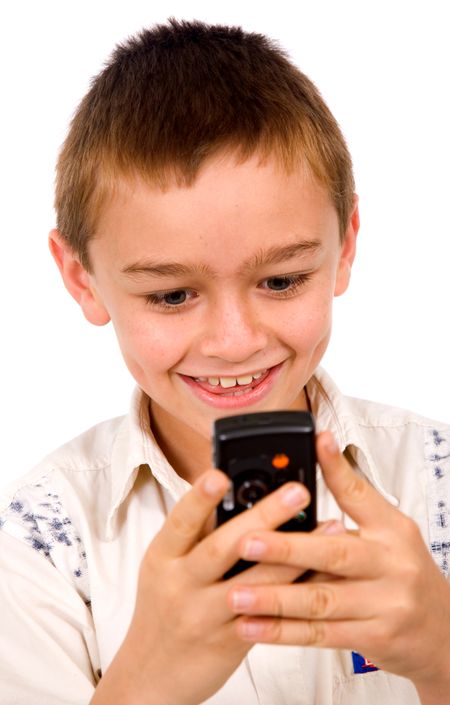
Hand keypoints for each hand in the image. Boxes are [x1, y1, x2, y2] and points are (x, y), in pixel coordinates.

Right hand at [91, 468, 312, 704]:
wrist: (150, 674)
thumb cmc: (162, 608)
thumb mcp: (164, 566)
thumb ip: (195, 533)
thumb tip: (231, 488)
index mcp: (163, 556)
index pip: (181, 520)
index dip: (200, 498)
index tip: (220, 474)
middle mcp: (181, 584)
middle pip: (224, 547)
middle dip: (264, 516)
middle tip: (297, 492)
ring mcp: (206, 615)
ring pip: (256, 582)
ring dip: (296, 553)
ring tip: (328, 526)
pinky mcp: (230, 641)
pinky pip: (270, 614)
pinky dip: (298, 590)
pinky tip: (323, 572)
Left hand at [227, 431, 449, 695]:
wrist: (444, 632)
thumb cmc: (404, 573)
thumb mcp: (390, 530)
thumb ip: (354, 498)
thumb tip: (321, 453)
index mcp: (391, 531)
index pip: (360, 494)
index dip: (336, 468)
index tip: (316, 442)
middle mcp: (390, 565)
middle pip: (334, 554)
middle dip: (286, 549)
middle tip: (246, 542)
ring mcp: (384, 605)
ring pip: (321, 601)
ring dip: (275, 599)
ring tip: (236, 595)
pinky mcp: (374, 639)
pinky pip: (321, 635)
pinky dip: (283, 633)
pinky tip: (252, 627)